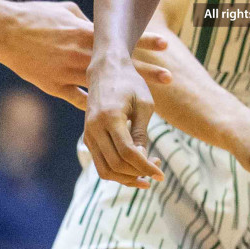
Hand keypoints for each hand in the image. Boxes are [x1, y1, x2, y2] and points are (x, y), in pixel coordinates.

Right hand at [0, 1, 170, 108]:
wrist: (4, 31)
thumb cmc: (33, 15)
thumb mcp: (62, 9)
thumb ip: (82, 16)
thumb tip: (92, 19)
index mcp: (85, 33)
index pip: (122, 38)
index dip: (144, 41)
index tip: (166, 45)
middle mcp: (81, 53)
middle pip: (119, 65)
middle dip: (146, 71)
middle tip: (170, 77)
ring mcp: (68, 71)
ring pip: (103, 86)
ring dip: (125, 94)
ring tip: (146, 103)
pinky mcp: (54, 85)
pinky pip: (78, 99)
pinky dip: (92, 106)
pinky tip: (109, 117)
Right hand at [84, 57, 165, 189]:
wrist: (106, 70)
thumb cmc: (130, 83)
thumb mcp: (144, 104)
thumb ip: (141, 133)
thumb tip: (142, 158)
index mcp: (110, 117)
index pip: (127, 153)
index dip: (145, 167)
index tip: (161, 174)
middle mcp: (94, 128)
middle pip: (116, 165)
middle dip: (138, 173)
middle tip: (157, 170)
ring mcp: (88, 134)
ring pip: (105, 170)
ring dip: (127, 178)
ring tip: (147, 174)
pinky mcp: (88, 138)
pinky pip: (101, 164)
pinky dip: (118, 171)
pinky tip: (135, 168)